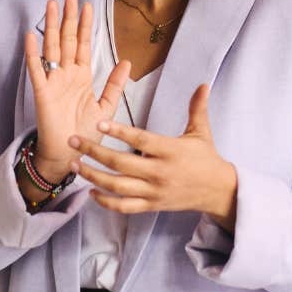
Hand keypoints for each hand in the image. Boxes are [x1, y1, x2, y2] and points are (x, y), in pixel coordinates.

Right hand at [25, 0, 130, 169]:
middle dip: (70, 18)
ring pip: (52, 48)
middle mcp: (67, 75)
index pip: (84, 45)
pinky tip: (32, 35)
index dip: (85, 25)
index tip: (87, 5)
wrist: (69, 156)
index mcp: (82, 77)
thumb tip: (127, 62)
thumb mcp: (106, 107)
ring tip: (52, 6)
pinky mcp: (42, 93)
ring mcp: (53, 82)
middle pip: (68, 40)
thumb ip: (114, 85)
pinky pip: (36, 70)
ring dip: (52, 27)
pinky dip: (33, 53)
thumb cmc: (85, 134)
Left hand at [69, 84, 239, 230]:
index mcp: (170, 150)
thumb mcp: (201, 132)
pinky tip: (91, 192)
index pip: (140, 140)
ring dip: (93, 176)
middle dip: (94, 152)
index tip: (99, 122)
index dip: (119, 132)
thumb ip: (197, 108)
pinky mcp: (152, 206)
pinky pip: (124, 207)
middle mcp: (159, 172)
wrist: (218, 192)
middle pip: (121, 163)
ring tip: (75, 164)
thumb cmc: (207, 158)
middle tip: (73, 140)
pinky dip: (106, 202)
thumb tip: (203, 83)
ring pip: (118, 187)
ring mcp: (154, 191)